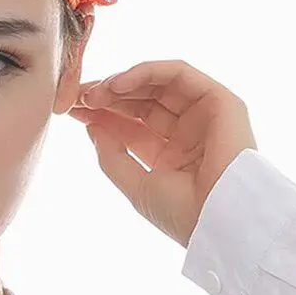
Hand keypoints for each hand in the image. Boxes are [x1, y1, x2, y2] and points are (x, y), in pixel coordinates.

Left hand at [68, 60, 256, 247]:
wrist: (223, 223)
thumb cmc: (184, 214)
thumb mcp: (135, 183)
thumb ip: (111, 154)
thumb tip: (91, 125)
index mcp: (172, 155)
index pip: (131, 124)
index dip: (101, 113)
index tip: (72, 109)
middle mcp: (188, 132)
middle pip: (141, 100)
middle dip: (107, 95)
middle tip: (79, 97)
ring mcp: (204, 115)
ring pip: (157, 83)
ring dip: (123, 82)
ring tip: (96, 92)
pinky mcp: (219, 101)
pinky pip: (179, 74)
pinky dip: (147, 72)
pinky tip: (119, 84)